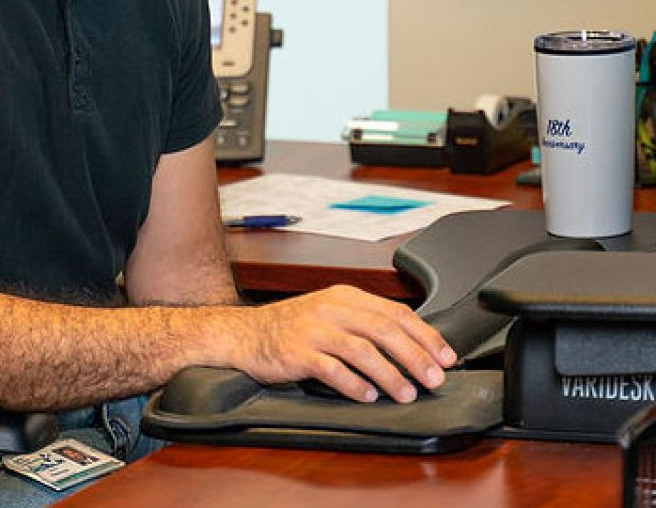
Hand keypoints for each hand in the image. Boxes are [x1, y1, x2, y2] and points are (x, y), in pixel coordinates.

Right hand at [233, 285, 456, 403]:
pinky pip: (332, 369)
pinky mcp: (297, 352)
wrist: (247, 333)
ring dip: (390, 374)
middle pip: (384, 330)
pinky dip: (355, 384)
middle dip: (415, 356)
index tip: (445, 357)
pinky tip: (369, 396)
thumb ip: (365, 322)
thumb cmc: (294, 327)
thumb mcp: (331, 312)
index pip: (395, 312)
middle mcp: (331, 308)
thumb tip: (412, 345)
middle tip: (435, 379)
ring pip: (362, 350)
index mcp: (345, 296)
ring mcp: (313, 329)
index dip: (425, 335)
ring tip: (407, 393)